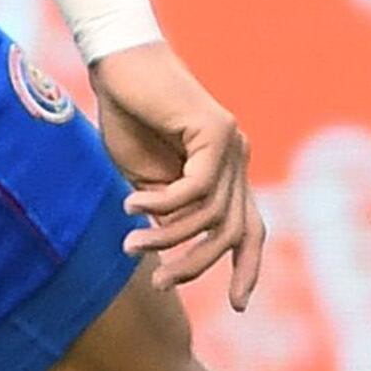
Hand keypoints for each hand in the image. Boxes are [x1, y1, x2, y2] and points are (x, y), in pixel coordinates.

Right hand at [90, 42, 264, 311]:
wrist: (119, 64)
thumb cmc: (127, 117)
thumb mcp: (147, 179)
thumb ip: (166, 213)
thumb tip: (173, 253)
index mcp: (226, 172)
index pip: (251, 229)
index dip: (248, 268)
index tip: (238, 306)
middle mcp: (237, 158)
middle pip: (236, 231)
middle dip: (198, 265)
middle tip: (160, 283)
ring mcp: (231, 143)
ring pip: (212, 216)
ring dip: (168, 238)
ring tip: (131, 244)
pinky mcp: (215, 130)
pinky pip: (195, 188)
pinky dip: (163, 204)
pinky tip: (131, 205)